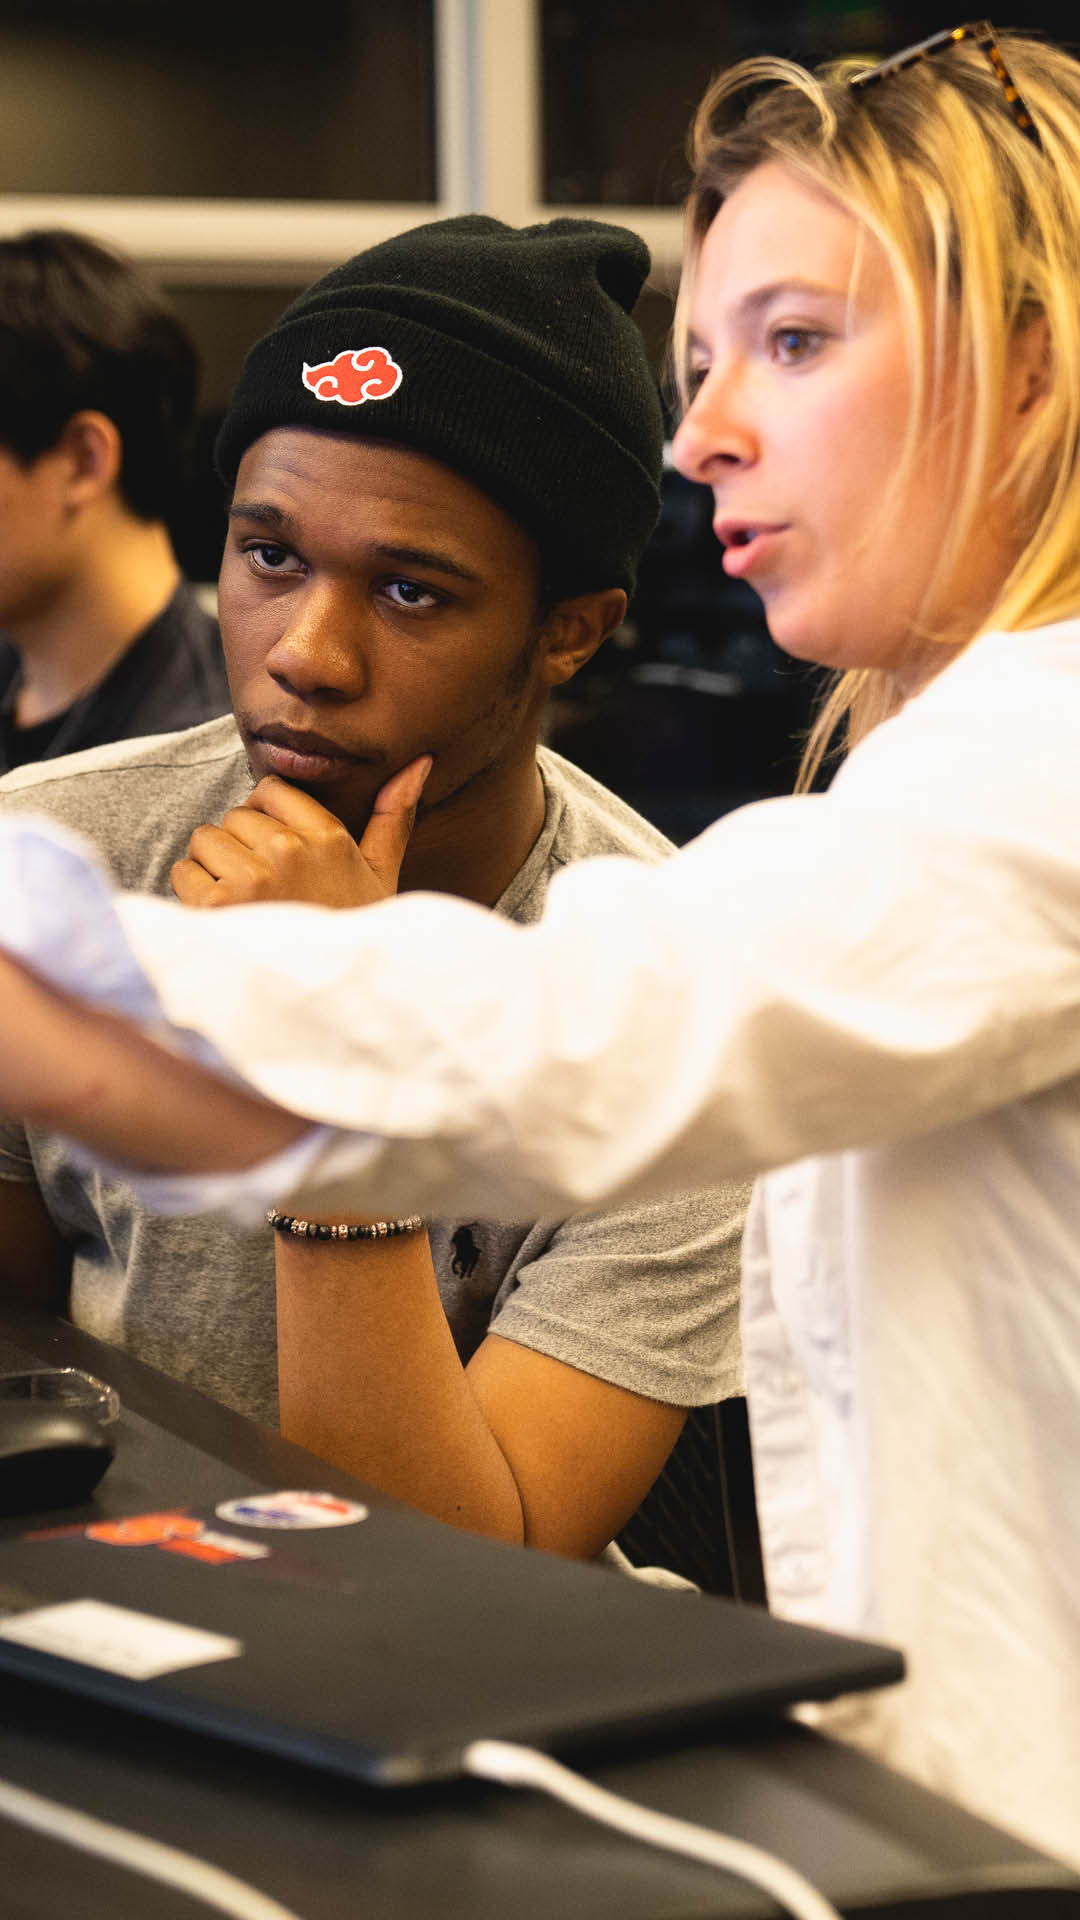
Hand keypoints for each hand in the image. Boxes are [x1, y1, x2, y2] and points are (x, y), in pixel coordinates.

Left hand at [170, 756, 431, 909]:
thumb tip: (419, 762)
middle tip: (262, 886)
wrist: (332, 1001)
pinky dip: (195, 892)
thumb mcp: (383, 876)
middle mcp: (290, 850)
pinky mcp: (218, 906)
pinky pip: (186, 872)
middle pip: (235, 815)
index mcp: (329, 838)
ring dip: (215, 866)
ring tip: (243, 901)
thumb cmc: (352, 935)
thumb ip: (394, 816)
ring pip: (206, 839)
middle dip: (241, 845)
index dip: (266, 817)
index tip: (275, 850)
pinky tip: (224, 916)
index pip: (270, 790)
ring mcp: (253, 878)